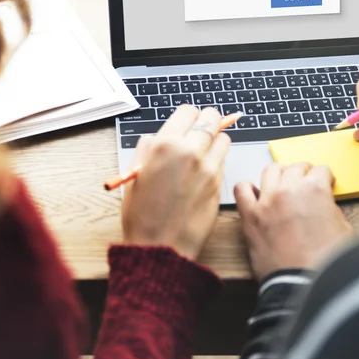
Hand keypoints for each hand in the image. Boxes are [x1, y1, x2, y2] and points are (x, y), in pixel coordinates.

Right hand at [122, 105, 230, 259]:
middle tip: (201, 129)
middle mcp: (190, 151)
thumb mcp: (134, 175)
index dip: (188, 116)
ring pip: (223, 137)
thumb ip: (147, 149)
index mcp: (165, 145)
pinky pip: (224, 160)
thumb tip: (157, 138)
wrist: (161, 247)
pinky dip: (218, 159)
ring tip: (204, 151)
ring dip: (215, 139)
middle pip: (211, 118)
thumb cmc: (142, 215)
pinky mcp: (220, 183)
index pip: (188, 111)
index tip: (186, 122)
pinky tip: (205, 170)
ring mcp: (208, 167)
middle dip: (207, 121)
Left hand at [235, 163, 351, 279]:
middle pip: (296, 167)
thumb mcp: (344, 230)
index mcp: (315, 189)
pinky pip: (241, 189)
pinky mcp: (250, 216)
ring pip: (270, 170)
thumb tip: (324, 204)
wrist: (303, 285)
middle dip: (304, 173)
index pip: (321, 170)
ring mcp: (267, 201)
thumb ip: (331, 209)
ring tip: (282, 184)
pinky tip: (255, 195)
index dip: (325, 178)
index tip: (324, 183)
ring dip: (279, 174)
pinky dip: (247, 188)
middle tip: (306, 183)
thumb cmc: (325, 263)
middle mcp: (289, 189)